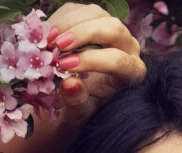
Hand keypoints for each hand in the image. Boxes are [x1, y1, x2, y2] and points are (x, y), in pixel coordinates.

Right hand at [46, 2, 145, 126]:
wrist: (77, 98)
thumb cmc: (84, 108)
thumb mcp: (81, 113)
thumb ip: (78, 102)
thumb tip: (70, 84)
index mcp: (133, 73)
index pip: (118, 60)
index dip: (91, 60)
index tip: (65, 66)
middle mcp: (128, 47)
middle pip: (112, 28)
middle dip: (83, 34)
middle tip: (58, 46)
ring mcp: (112, 29)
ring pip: (95, 13)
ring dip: (69, 23)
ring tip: (50, 40)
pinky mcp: (93, 18)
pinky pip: (78, 9)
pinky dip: (60, 19)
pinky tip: (48, 35)